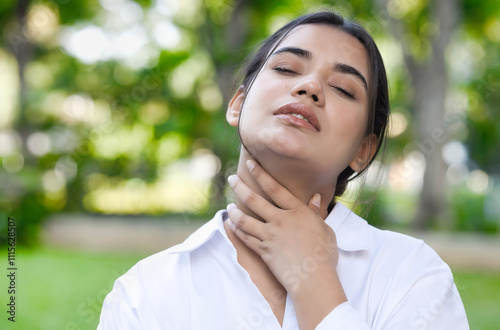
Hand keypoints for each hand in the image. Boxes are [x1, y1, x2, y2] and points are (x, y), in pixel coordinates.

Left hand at [226, 159, 338, 293]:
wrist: (313, 279)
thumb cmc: (324, 255)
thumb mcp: (325, 230)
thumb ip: (316, 213)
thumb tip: (316, 198)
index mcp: (297, 212)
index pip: (275, 188)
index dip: (261, 174)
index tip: (251, 164)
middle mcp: (280, 221)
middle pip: (255, 200)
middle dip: (241, 187)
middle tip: (231, 179)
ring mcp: (270, 236)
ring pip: (245, 219)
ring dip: (235, 211)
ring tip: (229, 206)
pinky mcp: (263, 251)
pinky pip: (246, 237)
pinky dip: (237, 230)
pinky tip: (232, 225)